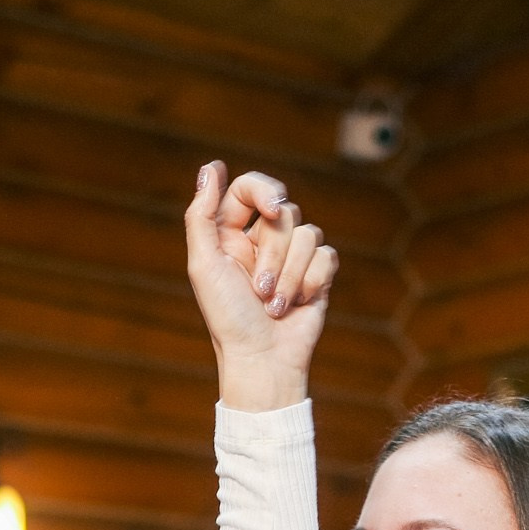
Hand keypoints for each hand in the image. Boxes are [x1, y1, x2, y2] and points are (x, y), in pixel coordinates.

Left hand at [185, 163, 338, 411]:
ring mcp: (291, 257)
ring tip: (274, 305)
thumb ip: (201, 216)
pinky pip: (327, 255)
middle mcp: (261, 241)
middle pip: (285, 211)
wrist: (263, 361)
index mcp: (229, 234)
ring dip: (290, 276)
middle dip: (274, 253)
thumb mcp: (204, 266)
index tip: (273, 210)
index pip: (250, 188)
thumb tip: (210, 168)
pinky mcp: (316, 274)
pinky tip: (297, 305)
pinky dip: (311, 282)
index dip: (265, 190)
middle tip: (258, 288)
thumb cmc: (228, 319)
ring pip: (308, 233)